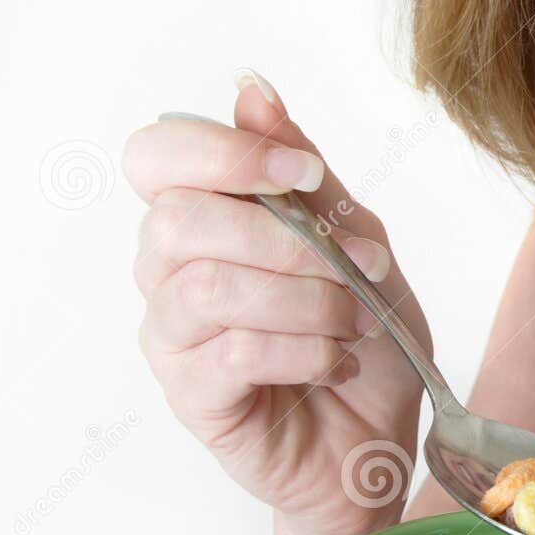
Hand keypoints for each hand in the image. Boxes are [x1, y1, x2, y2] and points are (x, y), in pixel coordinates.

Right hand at [123, 74, 431, 534]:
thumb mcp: (356, 241)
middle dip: (281, 236)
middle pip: (176, 219)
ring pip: (208, 288)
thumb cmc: (362, 340)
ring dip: (304, 299)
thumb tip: (253, 91)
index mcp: (201, 217)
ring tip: (353, 320)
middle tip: (350, 264)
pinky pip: (233, 354)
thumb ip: (304, 175)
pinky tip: (336, 362)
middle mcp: (168, 272)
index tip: (304, 174)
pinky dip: (304, 351)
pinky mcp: (192, 398)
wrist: (377, 443)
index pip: (156, 155)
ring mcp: (172, 338)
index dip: (225, 153)